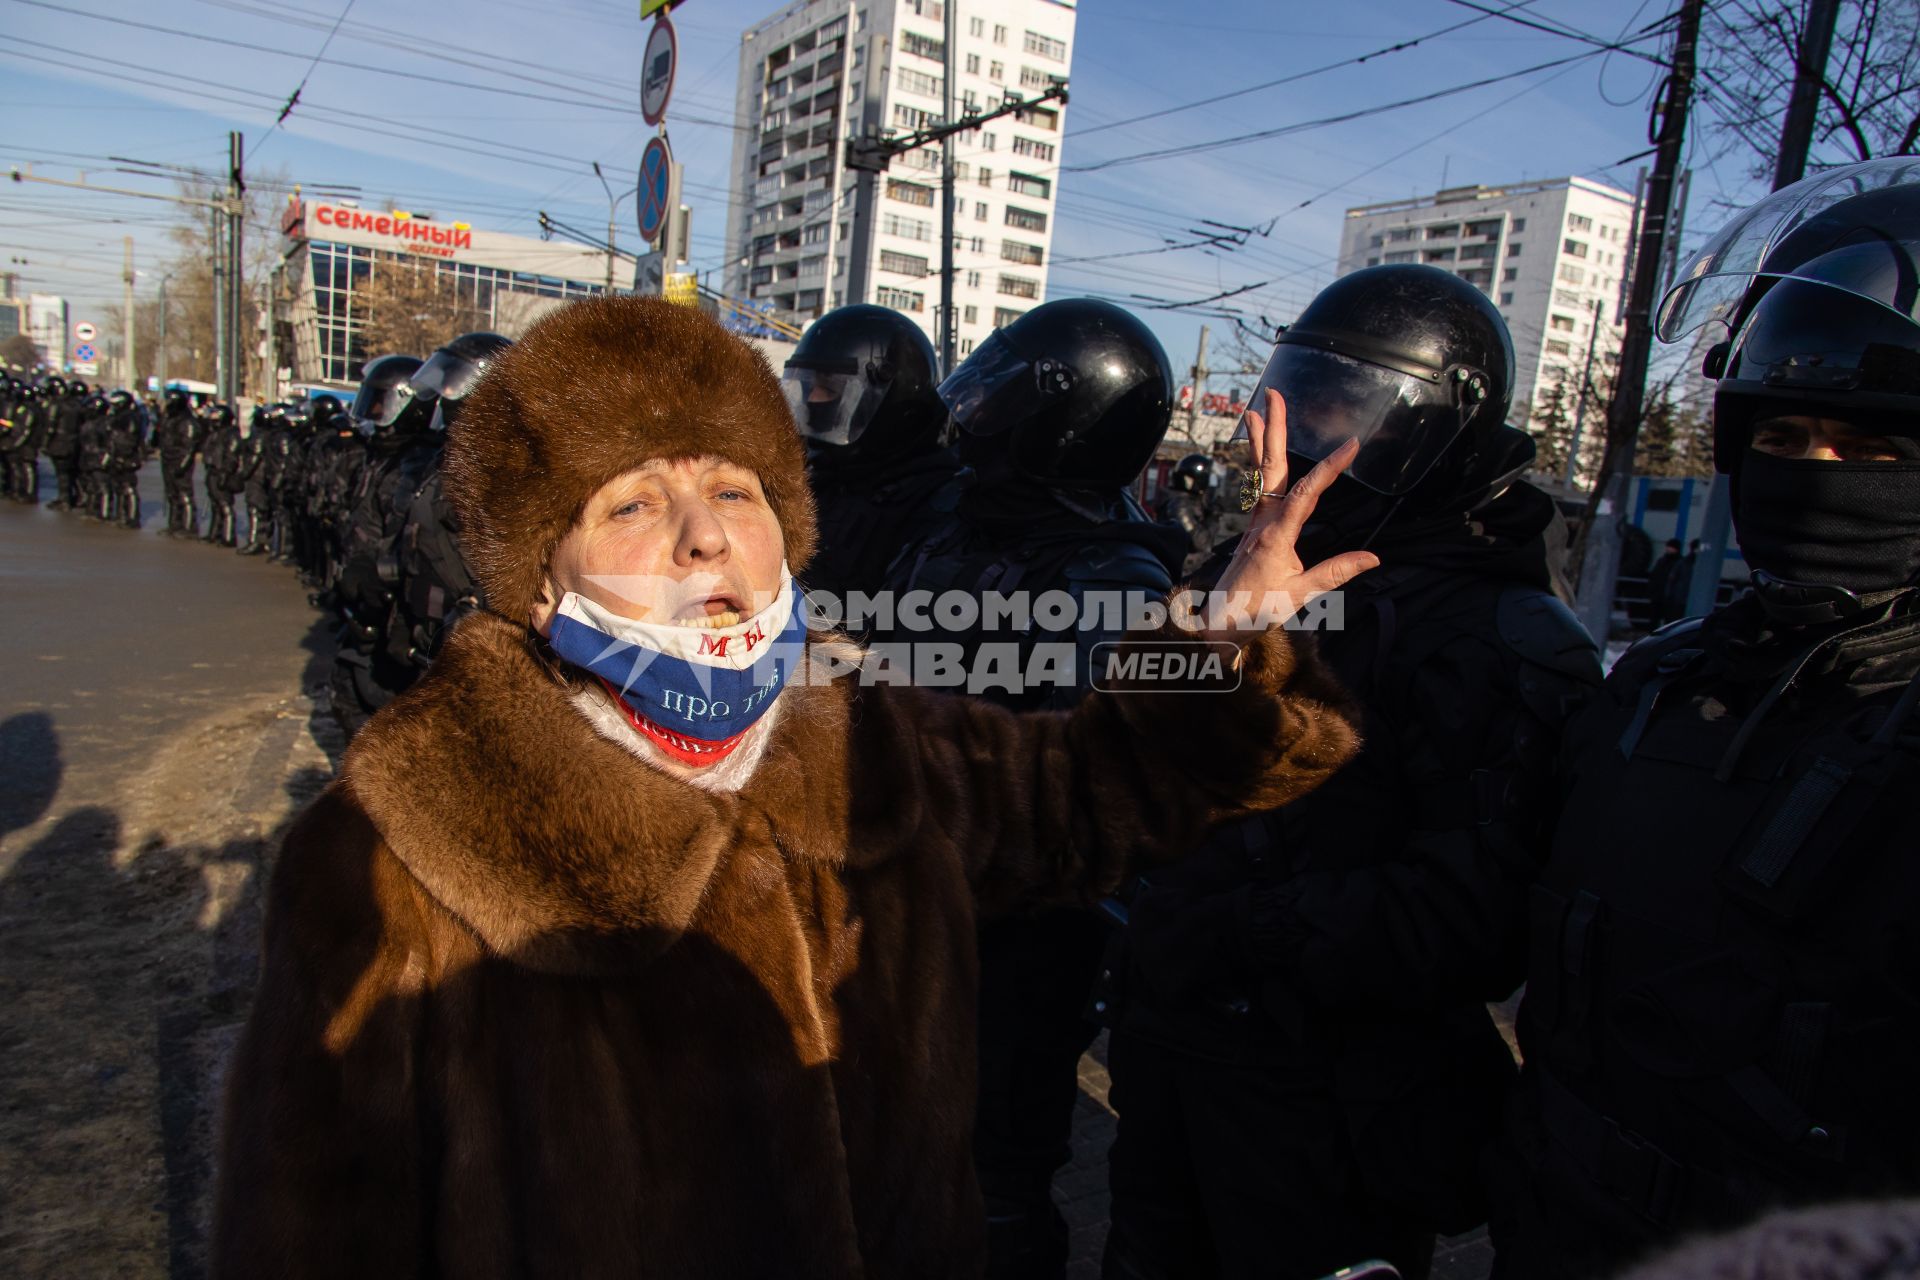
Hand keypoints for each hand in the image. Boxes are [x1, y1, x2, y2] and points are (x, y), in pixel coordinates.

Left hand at [1205, 388, 1378, 639]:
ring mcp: (1255, 522)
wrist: (1220, 622)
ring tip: (1259, 408)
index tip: (1351, 445)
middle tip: (1275, 395)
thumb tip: (1373, 557)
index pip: (1306, 493)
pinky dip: (1259, 462)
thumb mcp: (1299, 596)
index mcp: (1275, 536)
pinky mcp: (1253, 527)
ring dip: (1262, 439)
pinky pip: (1258, 486)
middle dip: (1276, 429)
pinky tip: (1260, 451)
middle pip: (1271, 467)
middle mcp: (1262, 522)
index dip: (1329, 468)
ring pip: (1260, 472)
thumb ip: (1334, 573)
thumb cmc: (1256, 611)